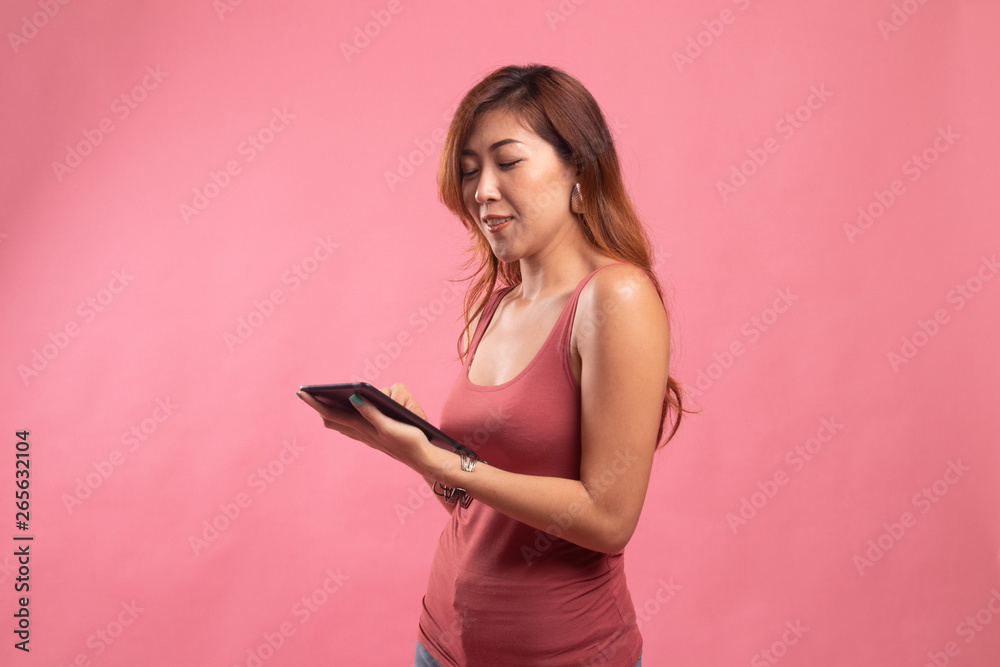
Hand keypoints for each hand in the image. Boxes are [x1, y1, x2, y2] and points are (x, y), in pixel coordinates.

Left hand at [297, 383, 435, 473]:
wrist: (423, 459)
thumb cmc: (410, 441)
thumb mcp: (390, 426)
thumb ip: (371, 412)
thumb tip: (353, 398)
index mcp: (362, 428)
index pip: (331, 414)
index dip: (316, 403)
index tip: (302, 392)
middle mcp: (361, 433)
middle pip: (332, 420)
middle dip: (319, 407)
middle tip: (308, 395)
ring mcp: (367, 436)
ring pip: (340, 424)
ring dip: (329, 412)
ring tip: (322, 401)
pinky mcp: (374, 437)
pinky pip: (351, 427)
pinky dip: (342, 418)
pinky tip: (346, 413)